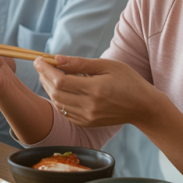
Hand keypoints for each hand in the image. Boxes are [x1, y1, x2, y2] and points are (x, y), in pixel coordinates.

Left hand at [35, 55, 158, 127]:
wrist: (143, 107)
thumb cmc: (128, 81)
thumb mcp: (107, 66)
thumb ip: (80, 64)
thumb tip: (57, 58)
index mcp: (95, 90)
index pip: (60, 80)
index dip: (46, 69)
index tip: (39, 59)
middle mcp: (89, 106)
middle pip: (55, 92)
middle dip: (44, 77)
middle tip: (42, 65)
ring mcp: (87, 117)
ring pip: (58, 103)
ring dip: (49, 88)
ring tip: (49, 75)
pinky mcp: (87, 123)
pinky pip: (65, 112)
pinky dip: (58, 99)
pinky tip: (59, 89)